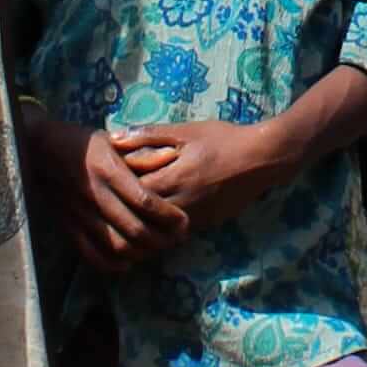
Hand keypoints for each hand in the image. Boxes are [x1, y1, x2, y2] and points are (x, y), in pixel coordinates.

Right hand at [24, 109, 190, 272]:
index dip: (169, 216)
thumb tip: (173, 158)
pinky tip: (128, 261)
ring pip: (117, 245)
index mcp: (109, 171)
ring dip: (143, 253)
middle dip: (163, 239)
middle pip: (135, 229)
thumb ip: (143, 154)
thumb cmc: (84, 143)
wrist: (41, 150)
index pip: (145, 202)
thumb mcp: (115, 141)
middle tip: (178, 239)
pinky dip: (112, 263)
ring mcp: (81, 214)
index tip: (184, 221)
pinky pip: (92, 254)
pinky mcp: (69, 226)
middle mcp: (96, 195)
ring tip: (158, 249)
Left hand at [112, 114, 281, 231]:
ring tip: (123, 220)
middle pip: (142, 216)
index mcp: (173, 177)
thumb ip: (149, 135)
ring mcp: (193, 217)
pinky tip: (150, 227)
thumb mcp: (186, 131)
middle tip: (107, 205)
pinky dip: (160, 232)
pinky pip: (175, 234)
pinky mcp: (204, 225)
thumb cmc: (223, 139)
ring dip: (140, 226)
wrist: (262, 159)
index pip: (132, 191)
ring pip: (157, 231)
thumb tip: (114, 137)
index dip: (115, 188)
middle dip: (124, 211)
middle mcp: (181, 202)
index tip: (104, 181)